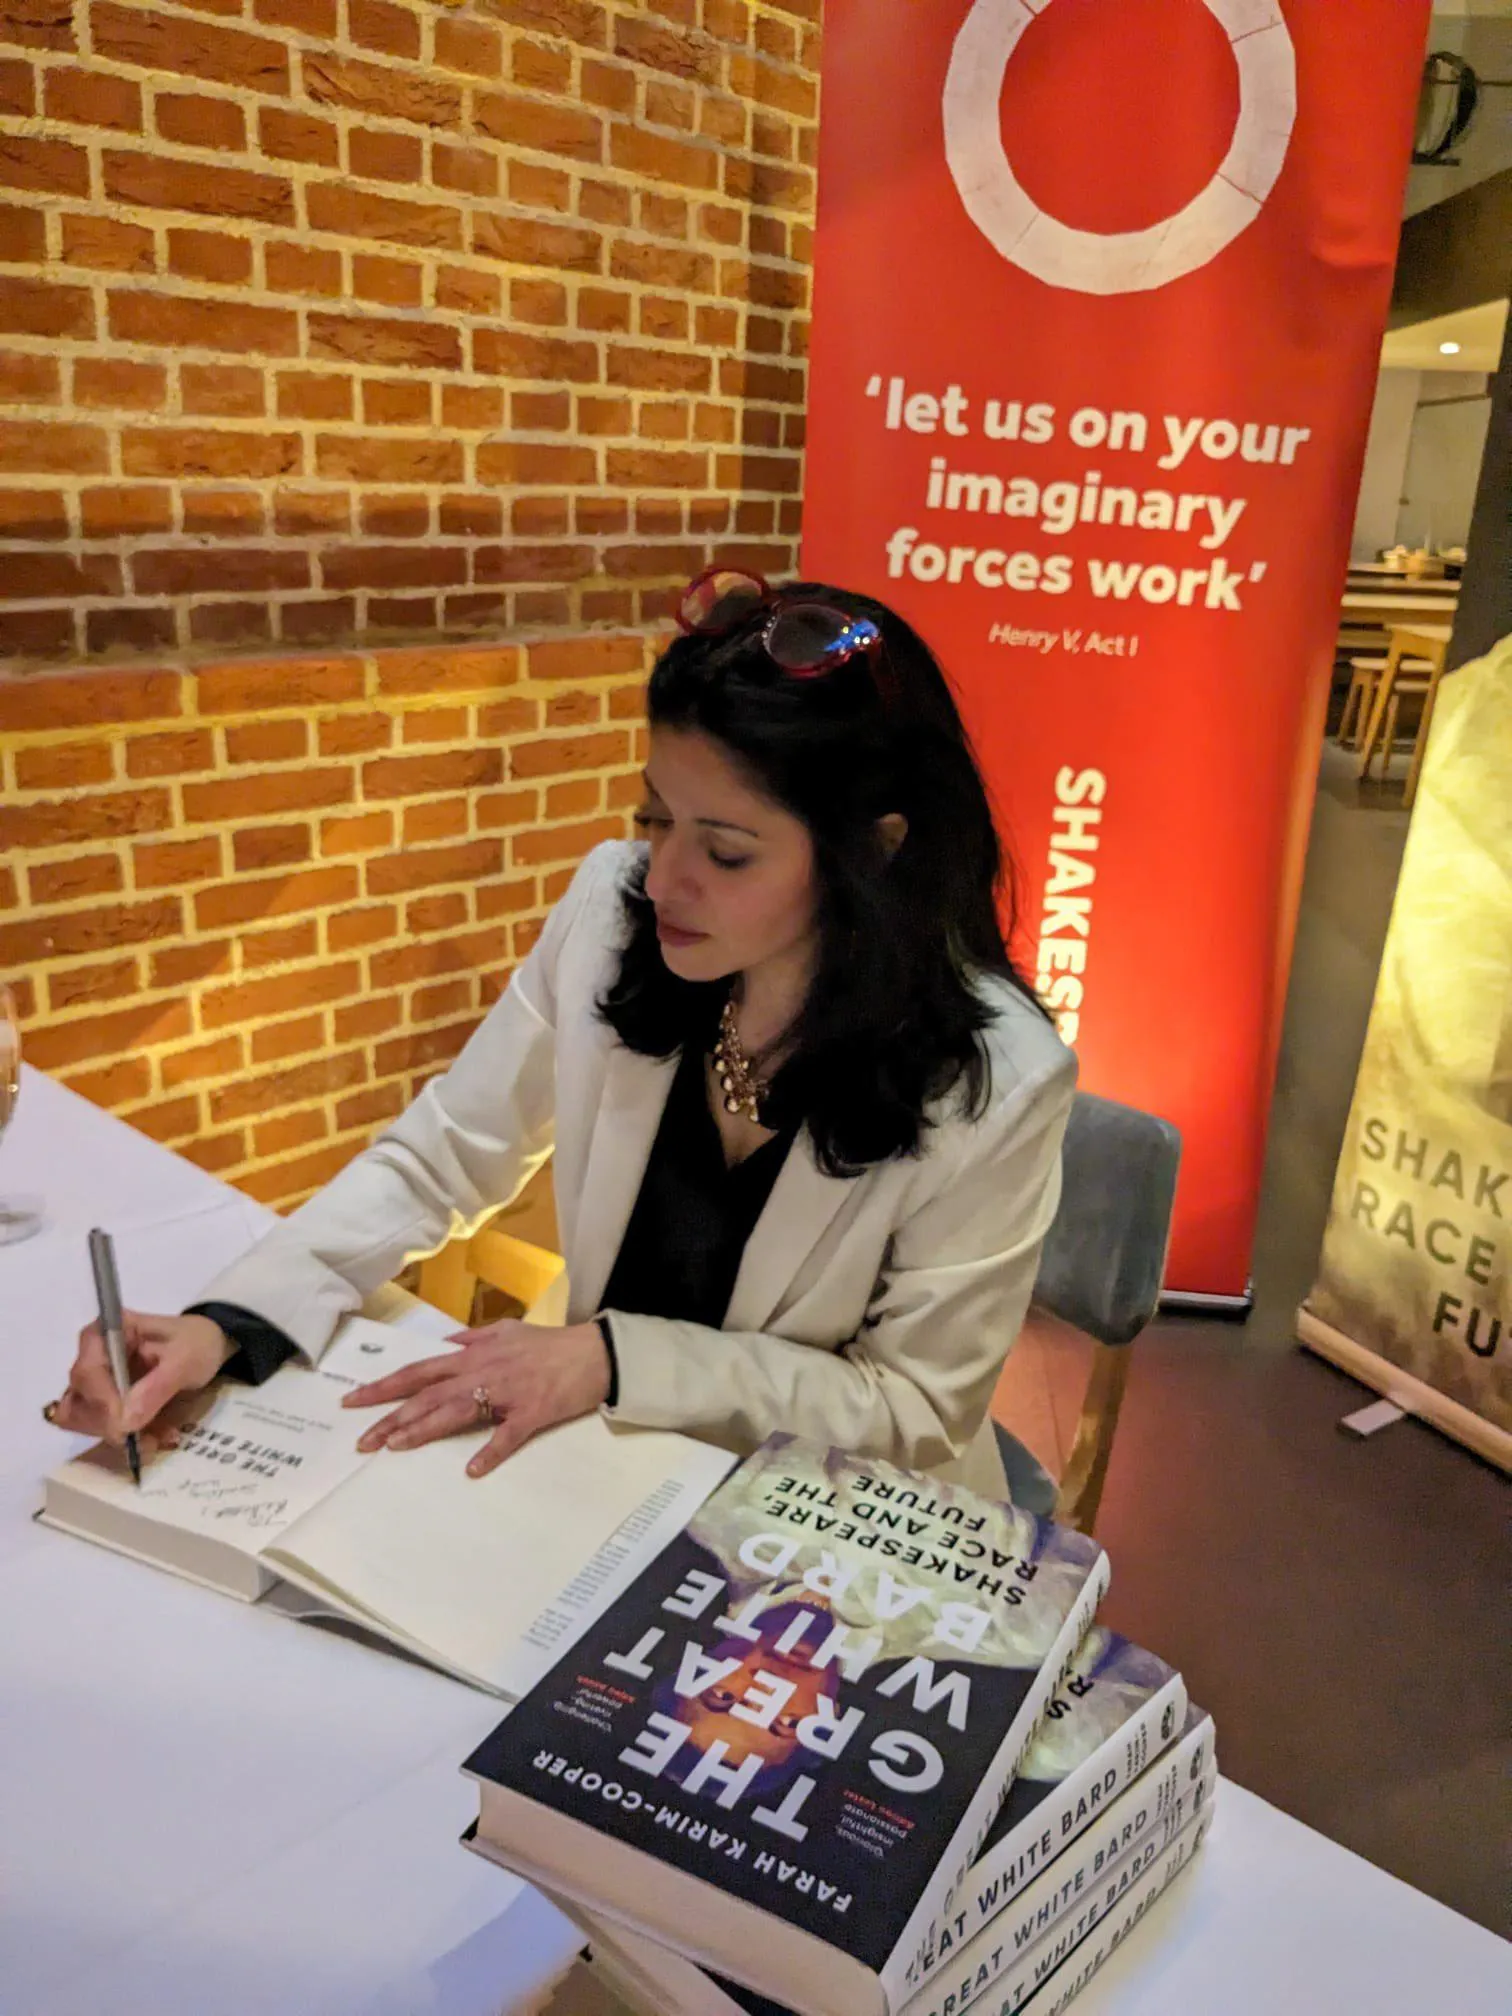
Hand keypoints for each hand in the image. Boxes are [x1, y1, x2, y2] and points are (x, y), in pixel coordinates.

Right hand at [48, 1311, 232, 1446]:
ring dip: (117, 1436)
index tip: (127, 1426)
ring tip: (156, 1438)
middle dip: (111, 1426)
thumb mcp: (185, 1359)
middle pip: (79, 1400)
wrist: (205, 1348)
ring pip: (83, 1420)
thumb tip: (124, 1422)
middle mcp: (91, 1357)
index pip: (87, 1372)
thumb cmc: (195, 1343)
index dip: (102, 1402)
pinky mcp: (101, 1403)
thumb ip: (156, 1387)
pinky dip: (123, 1439)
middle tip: (149, 1440)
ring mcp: (93, 1382)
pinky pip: (99, 1428)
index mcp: (105, 1333)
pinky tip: (153, 1437)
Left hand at [342, 1319, 611, 1477]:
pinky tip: (472, 1470)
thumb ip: (473, 1339)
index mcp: (473, 1356)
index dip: (384, 1387)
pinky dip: (490, 1452)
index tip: (352, 1401)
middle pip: (428, 1394)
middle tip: (362, 1440)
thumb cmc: (550, 1344)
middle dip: (391, 1416)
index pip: (418, 1371)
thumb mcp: (507, 1332)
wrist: (594, 1353)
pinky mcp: (532, 1413)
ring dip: (425, 1428)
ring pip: (457, 1410)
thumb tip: (446, 1346)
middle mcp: (482, 1372)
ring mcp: (507, 1393)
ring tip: (395, 1446)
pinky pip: (508, 1435)